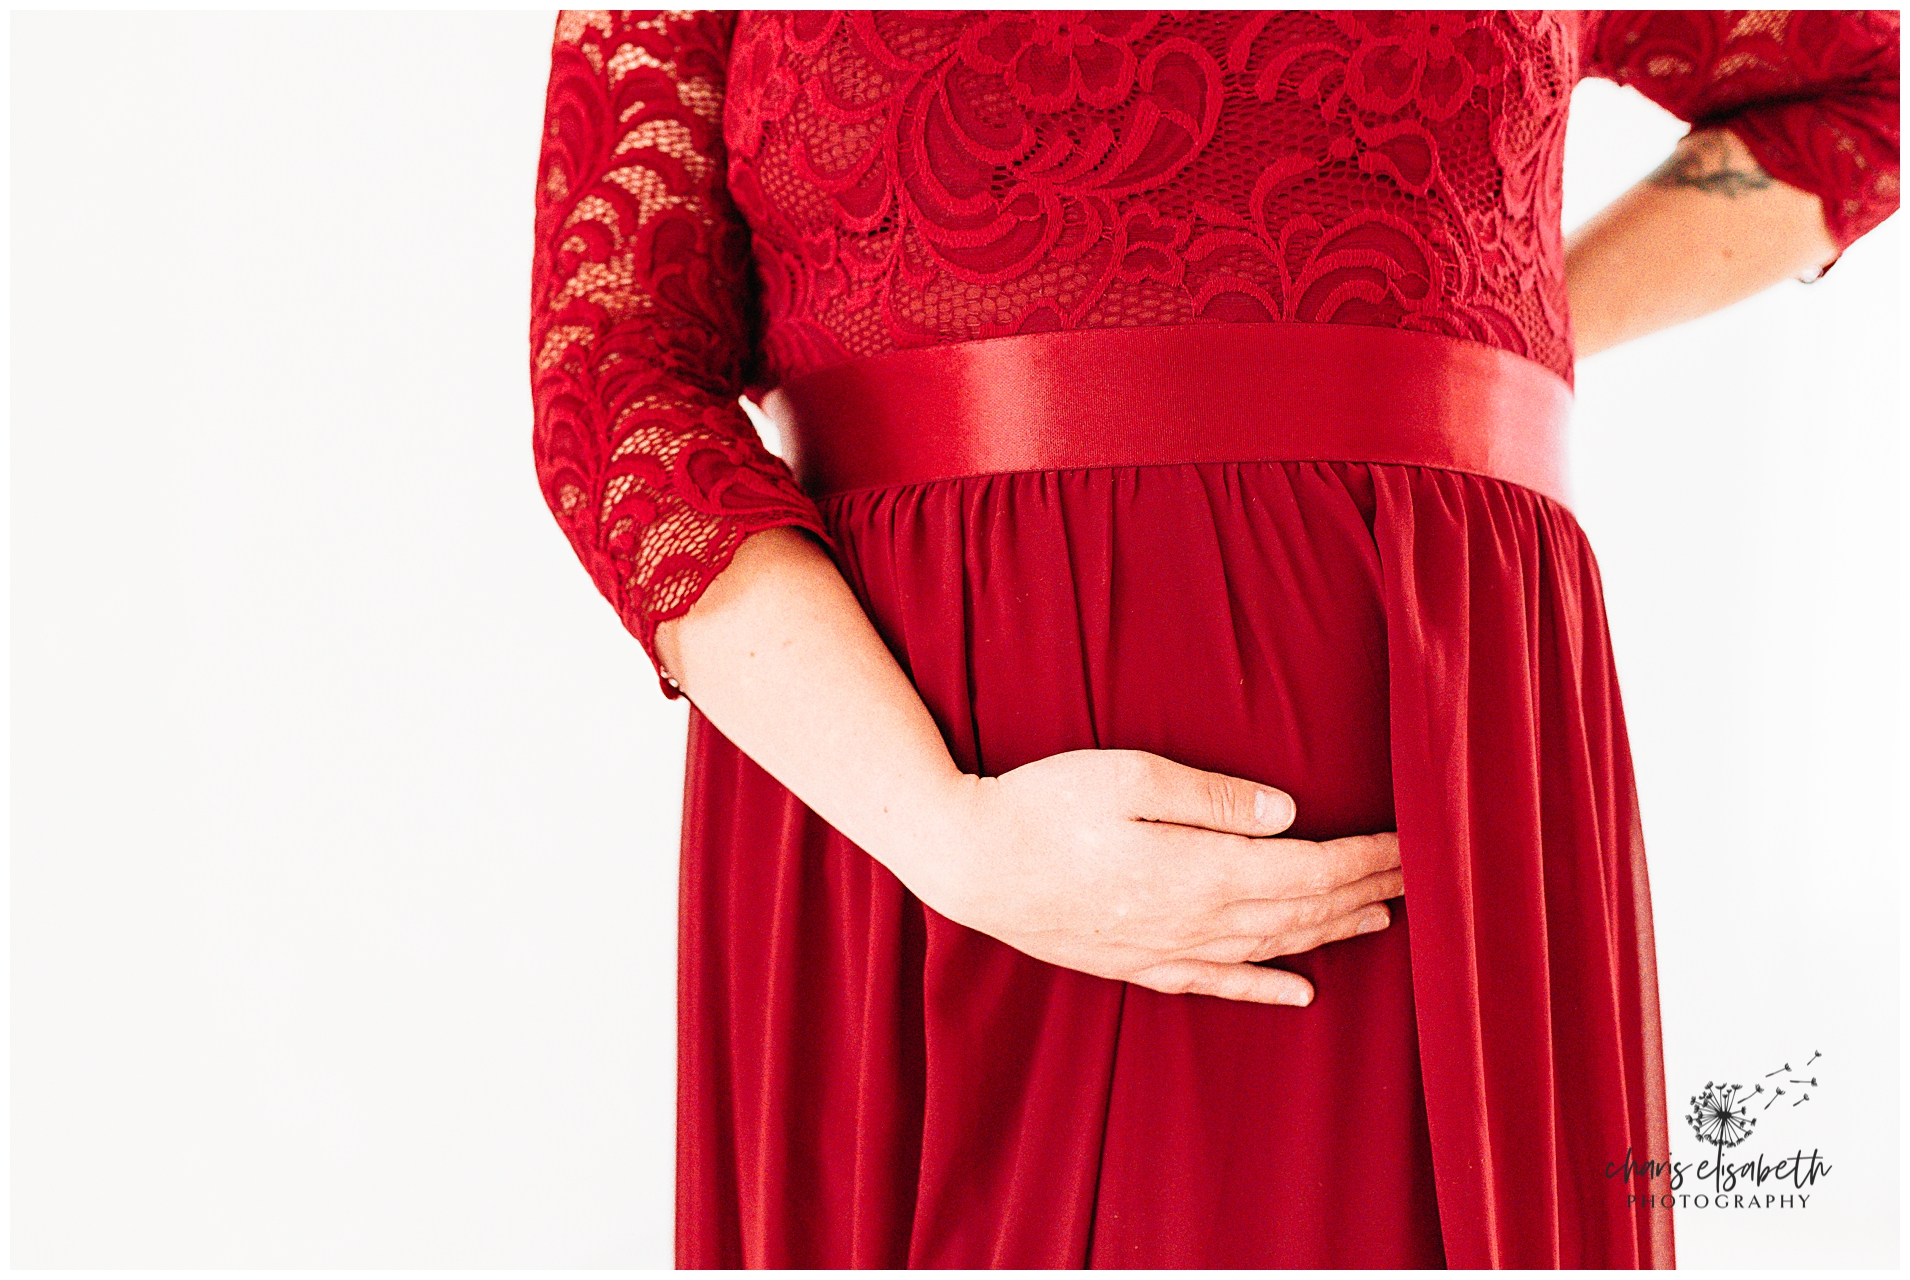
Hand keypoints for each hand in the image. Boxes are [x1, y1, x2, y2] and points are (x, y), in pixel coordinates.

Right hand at [917, 749, 1402, 1005]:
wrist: (967, 863)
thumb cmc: (1042, 805)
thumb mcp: (1127, 776)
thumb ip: (1211, 797)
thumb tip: (1286, 815)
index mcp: (1202, 871)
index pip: (1312, 869)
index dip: (1369, 858)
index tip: (1416, 842)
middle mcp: (1197, 922)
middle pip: (1304, 910)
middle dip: (1369, 891)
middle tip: (1425, 876)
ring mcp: (1168, 950)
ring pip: (1273, 948)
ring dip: (1333, 932)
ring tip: (1382, 916)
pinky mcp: (1139, 963)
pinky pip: (1221, 984)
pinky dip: (1269, 988)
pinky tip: (1302, 991)